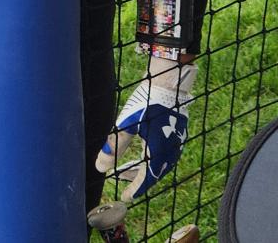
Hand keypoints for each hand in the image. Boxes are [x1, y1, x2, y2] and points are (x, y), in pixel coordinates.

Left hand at [95, 57, 196, 200]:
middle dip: (139, 180)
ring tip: (131, 168)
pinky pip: (167, 154)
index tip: (125, 196)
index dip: (135, 189)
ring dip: (147, 169)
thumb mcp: (126, 125)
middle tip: (125, 183)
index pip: (147, 179)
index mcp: (159, 152)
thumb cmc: (146, 101)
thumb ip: (113, 147)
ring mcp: (177, 142)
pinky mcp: (179, 133)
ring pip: (161, 164)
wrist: (168, 81)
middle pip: (155, 173)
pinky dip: (154, 158)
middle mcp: (171, 151)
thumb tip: (99, 167)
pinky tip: (145, 151)